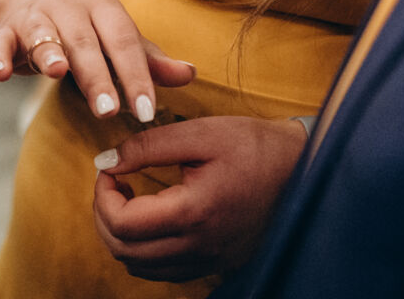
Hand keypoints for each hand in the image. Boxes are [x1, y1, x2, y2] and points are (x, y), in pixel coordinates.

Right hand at [0, 0, 195, 121]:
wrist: (33, 5)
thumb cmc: (87, 32)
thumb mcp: (118, 43)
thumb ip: (149, 61)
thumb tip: (190, 74)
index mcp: (102, 8)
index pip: (123, 41)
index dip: (136, 75)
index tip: (147, 112)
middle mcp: (69, 6)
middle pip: (84, 41)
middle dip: (96, 76)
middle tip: (107, 111)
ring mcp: (35, 17)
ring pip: (42, 34)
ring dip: (49, 53)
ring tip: (56, 74)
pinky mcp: (6, 30)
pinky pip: (0, 42)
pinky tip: (0, 75)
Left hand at [91, 116, 305, 281]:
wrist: (301, 169)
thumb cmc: (253, 146)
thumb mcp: (200, 133)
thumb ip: (147, 146)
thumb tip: (106, 161)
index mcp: (194, 212)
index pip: (122, 223)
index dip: (102, 195)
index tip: (110, 169)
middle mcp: (200, 246)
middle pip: (124, 252)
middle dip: (104, 216)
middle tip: (113, 184)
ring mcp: (209, 260)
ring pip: (140, 267)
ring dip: (122, 236)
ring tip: (129, 199)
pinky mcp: (215, 264)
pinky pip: (163, 271)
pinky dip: (144, 250)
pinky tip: (151, 218)